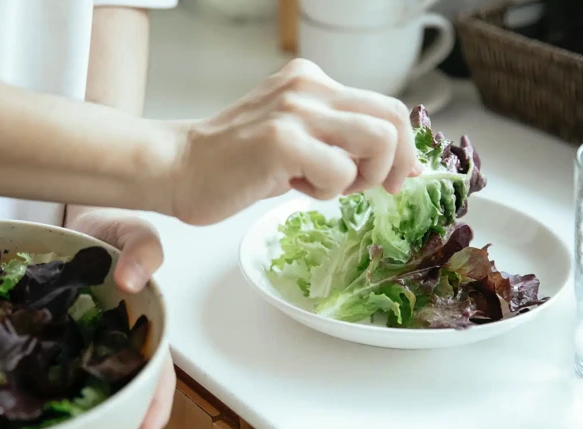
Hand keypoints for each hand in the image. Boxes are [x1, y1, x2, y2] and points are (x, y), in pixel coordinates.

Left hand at [67, 209, 176, 428]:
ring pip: (93, 413)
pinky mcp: (54, 358)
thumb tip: (132, 278)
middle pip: (124, 410)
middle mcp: (115, 352)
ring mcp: (84, 359)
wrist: (65, 223)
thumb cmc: (104, 230)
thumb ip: (142, 247)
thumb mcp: (130, 230)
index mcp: (142, 331)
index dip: (152, 407)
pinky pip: (58, 397)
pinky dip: (56, 427)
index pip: (154, 376)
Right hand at [168, 58, 422, 225]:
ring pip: (378, 141)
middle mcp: (308, 87)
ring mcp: (295, 111)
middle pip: (392, 118)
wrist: (179, 167)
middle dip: (396, 164)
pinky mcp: (281, 140)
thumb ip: (334, 140)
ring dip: (363, 177)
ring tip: (326, 187)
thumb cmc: (234, 163)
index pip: (384, 107)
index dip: (404, 147)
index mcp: (311, 81)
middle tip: (377, 190)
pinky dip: (326, 192)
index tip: (398, 177)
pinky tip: (293, 188)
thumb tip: (388, 163)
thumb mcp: (293, 138)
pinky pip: (339, 171)